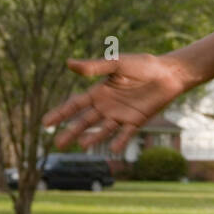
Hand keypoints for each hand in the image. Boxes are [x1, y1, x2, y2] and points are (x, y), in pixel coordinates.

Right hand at [42, 53, 189, 154]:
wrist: (168, 73)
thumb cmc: (142, 65)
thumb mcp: (117, 64)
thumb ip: (95, 66)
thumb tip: (68, 63)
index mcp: (99, 92)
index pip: (75, 105)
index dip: (61, 114)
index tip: (45, 124)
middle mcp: (107, 106)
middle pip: (85, 122)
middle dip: (72, 132)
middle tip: (58, 144)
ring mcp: (121, 115)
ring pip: (103, 130)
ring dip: (93, 138)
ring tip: (82, 146)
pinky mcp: (136, 121)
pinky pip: (126, 134)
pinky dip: (119, 141)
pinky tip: (112, 150)